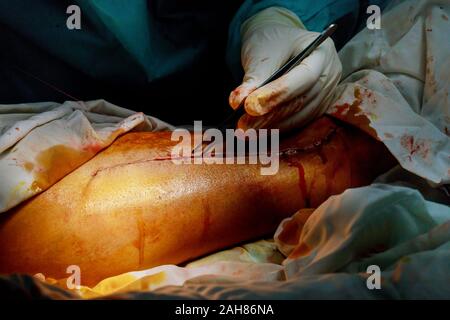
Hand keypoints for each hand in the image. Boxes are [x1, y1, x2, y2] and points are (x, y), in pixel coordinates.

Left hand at [229, 7, 341, 131]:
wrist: (278, 44)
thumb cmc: (271, 42)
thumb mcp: (261, 52)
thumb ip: (253, 78)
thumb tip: (239, 103)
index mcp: (322, 51)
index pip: (304, 78)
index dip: (278, 94)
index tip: (250, 106)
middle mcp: (330, 74)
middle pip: (301, 100)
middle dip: (270, 115)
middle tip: (243, 125)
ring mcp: (327, 93)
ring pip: (300, 116)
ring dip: (271, 126)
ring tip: (245, 130)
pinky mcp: (317, 108)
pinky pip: (298, 122)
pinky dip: (277, 128)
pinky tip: (257, 131)